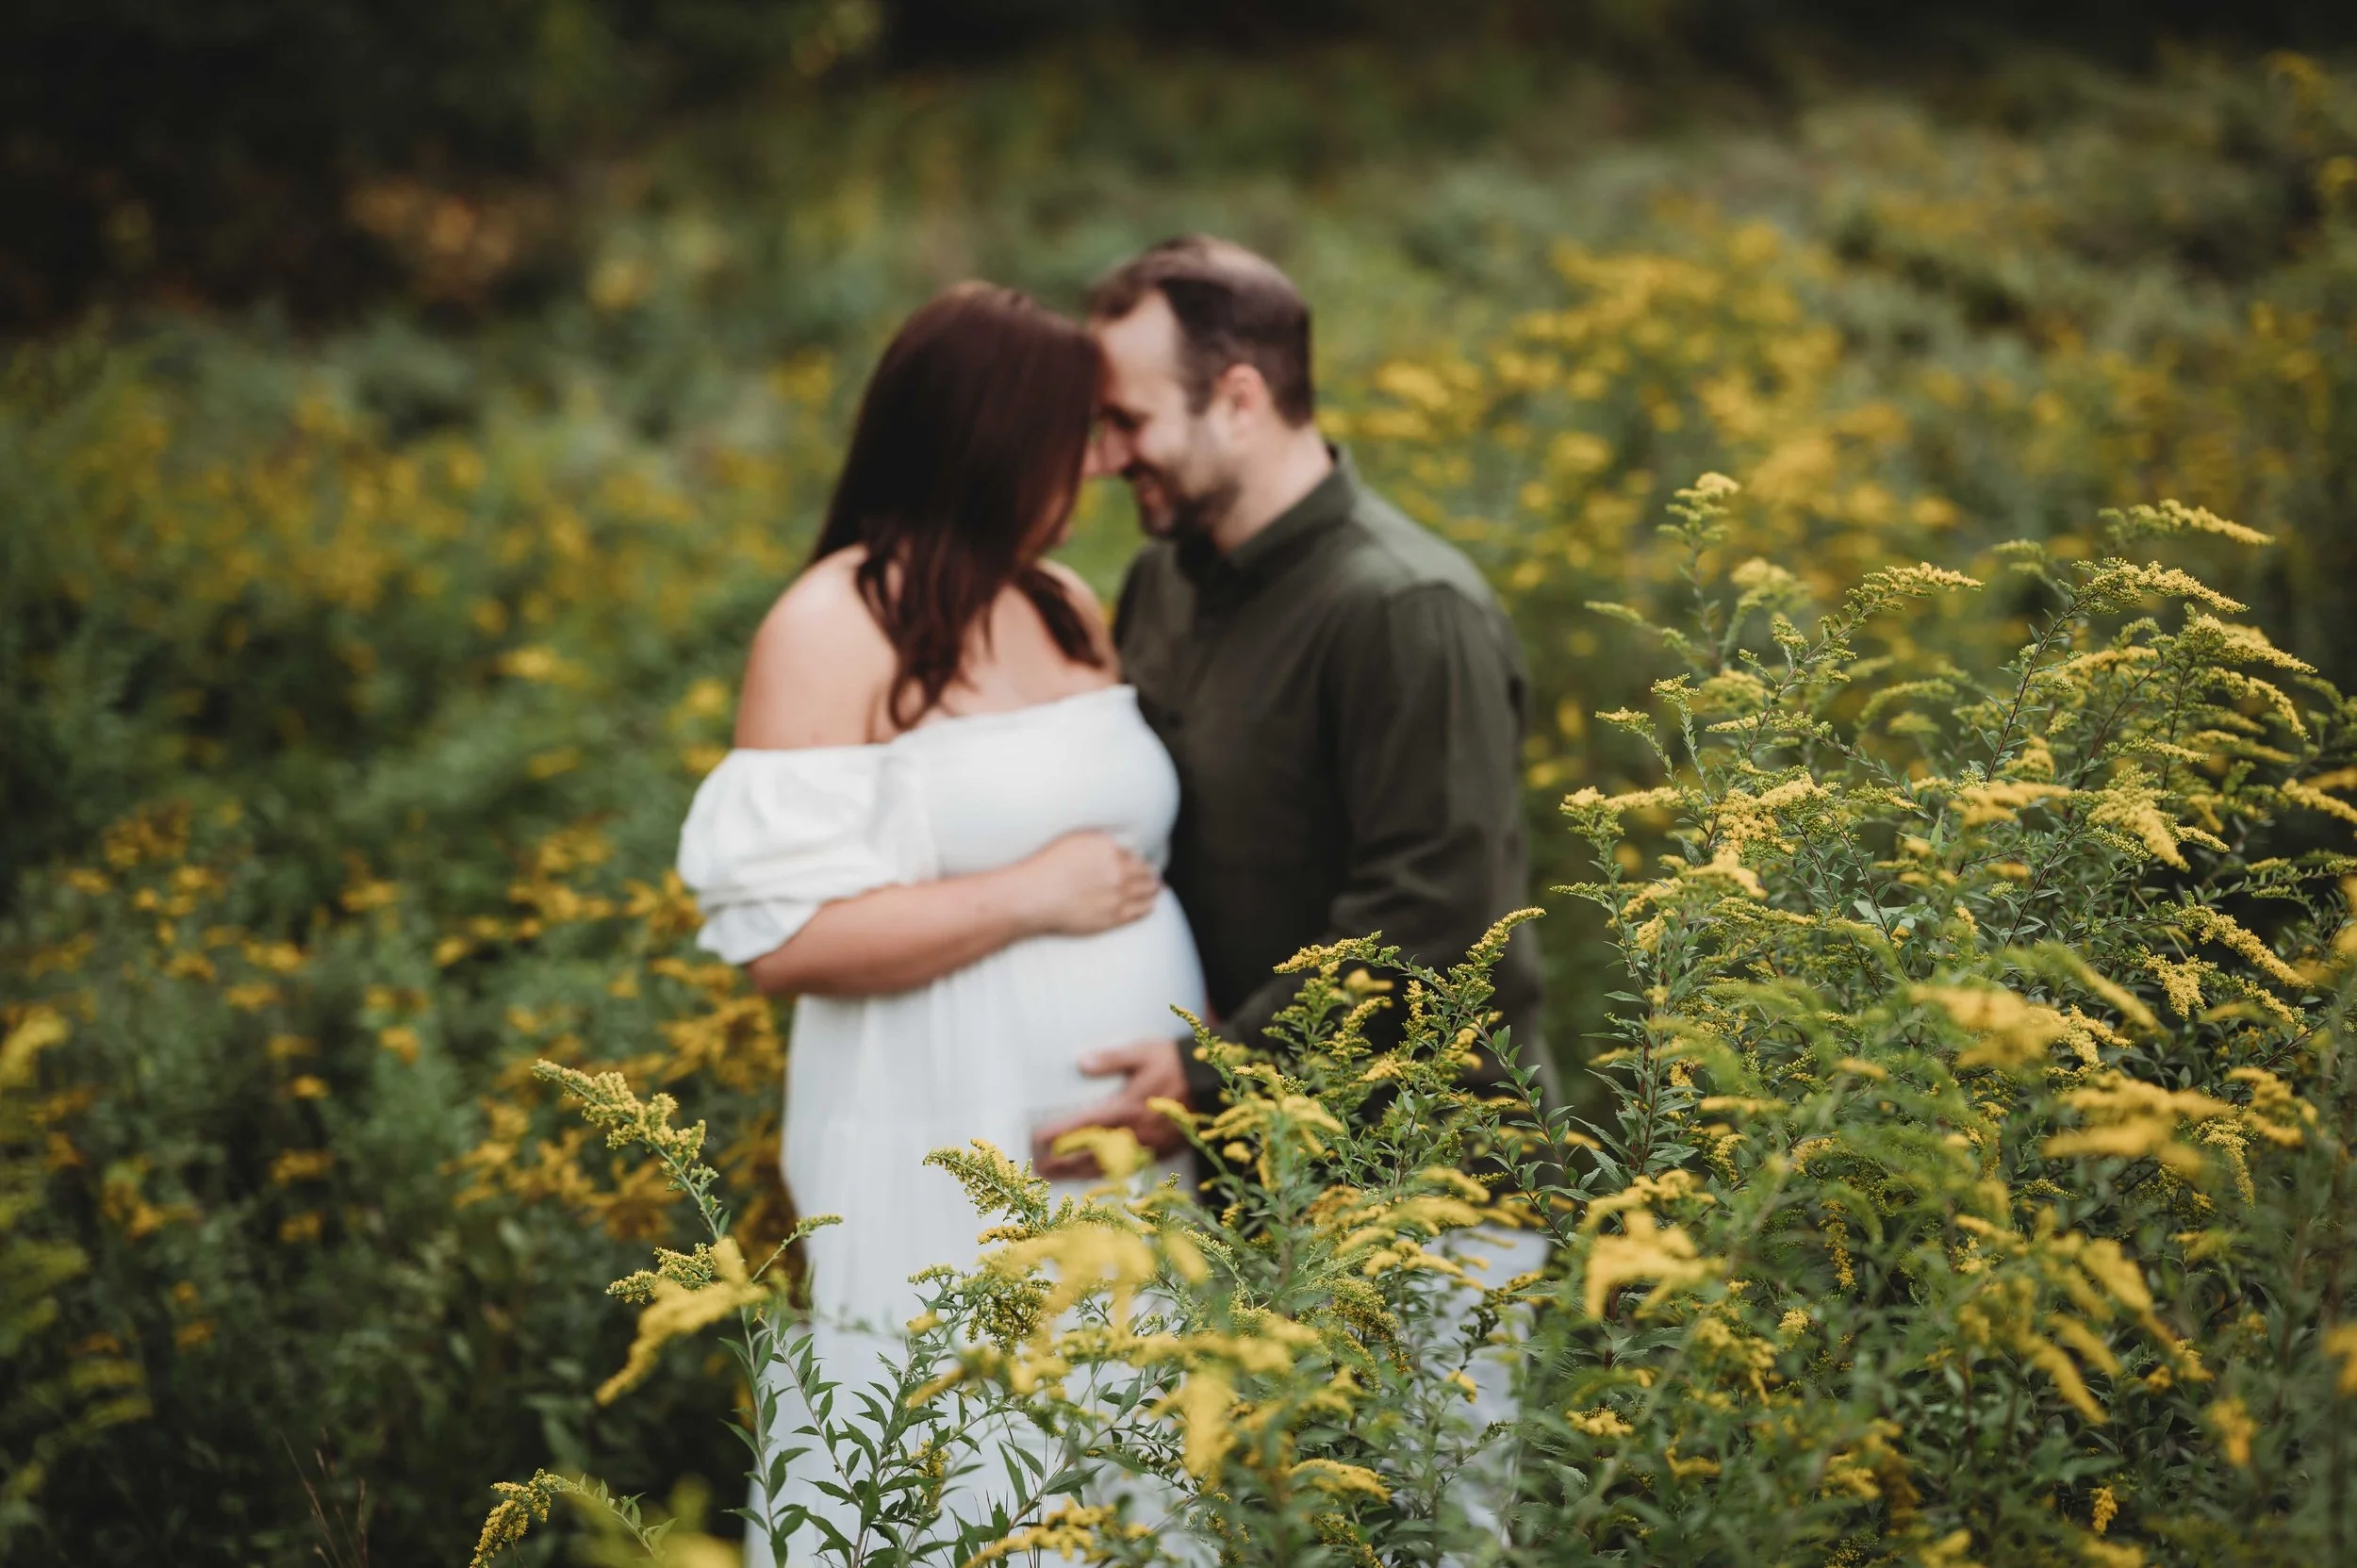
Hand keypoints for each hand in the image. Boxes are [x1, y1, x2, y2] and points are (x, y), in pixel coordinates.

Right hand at [1009, 831, 1160, 937]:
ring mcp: (1118, 895)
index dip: (1138, 859)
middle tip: (1155, 875)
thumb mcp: (1073, 840)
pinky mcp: (1113, 917)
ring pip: (1146, 892)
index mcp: (1109, 849)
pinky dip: (1147, 907)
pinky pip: (1139, 911)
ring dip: (1153, 890)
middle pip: (1145, 872)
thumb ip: (1098, 840)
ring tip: (1157, 889)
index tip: (1140, 862)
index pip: (1133, 854)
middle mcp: (1118, 871)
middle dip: (1151, 874)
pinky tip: (1150, 906)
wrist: (1033, 897)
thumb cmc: (1046, 867)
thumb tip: (1115, 843)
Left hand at [1031, 1037, 1191, 1178]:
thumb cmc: (1175, 1064)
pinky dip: (1108, 1175)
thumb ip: (1112, 1058)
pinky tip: (1096, 1176)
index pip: (1083, 1124)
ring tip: (1059, 1175)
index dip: (1058, 1133)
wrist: (1212, 1084)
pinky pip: (1129, 1169)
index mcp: (1125, 1107)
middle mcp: (1133, 1132)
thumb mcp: (1143, 1051)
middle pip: (1090, 1152)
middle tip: (1039, 1166)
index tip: (1037, 1139)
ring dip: (1080, 1172)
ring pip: (1108, 1166)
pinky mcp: (1161, 1152)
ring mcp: (1147, 1146)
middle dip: (1063, 1161)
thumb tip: (1081, 1061)